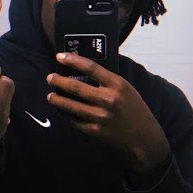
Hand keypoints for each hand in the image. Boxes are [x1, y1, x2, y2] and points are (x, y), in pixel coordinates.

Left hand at [46, 52, 171, 173]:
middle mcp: (107, 99)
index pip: (91, 67)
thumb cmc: (134, 109)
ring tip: (50, 96)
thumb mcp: (126, 89)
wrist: (142, 136)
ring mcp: (100, 116)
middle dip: (59, 81)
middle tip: (50, 78)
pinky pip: (75, 121)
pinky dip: (69, 115)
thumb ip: (107, 81)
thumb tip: (84, 71)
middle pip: (76, 87)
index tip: (60, 56)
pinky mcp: (95, 130)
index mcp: (116, 85)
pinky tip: (65, 111)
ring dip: (57, 99)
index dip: (73, 60)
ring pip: (71, 105)